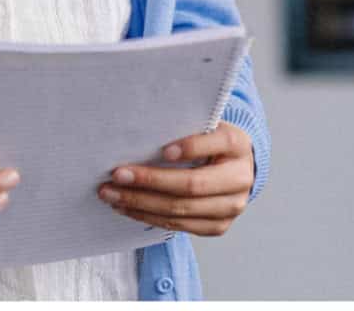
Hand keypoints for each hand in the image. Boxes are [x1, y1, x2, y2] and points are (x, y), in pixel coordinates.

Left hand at [99, 122, 255, 237]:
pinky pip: (178, 225)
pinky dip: (148, 216)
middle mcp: (240, 178)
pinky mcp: (218, 227)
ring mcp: (231, 207)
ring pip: (180, 209)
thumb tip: (143, 132)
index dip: (190, 147)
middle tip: (117, 175)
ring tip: (112, 195)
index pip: (214, 144)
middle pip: (192, 184)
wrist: (234, 169)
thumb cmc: (210, 142)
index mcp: (237, 144)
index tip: (163, 150)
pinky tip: (126, 207)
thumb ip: (184, 127)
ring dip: (141, 203)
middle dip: (150, 181)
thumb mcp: (205, 126)